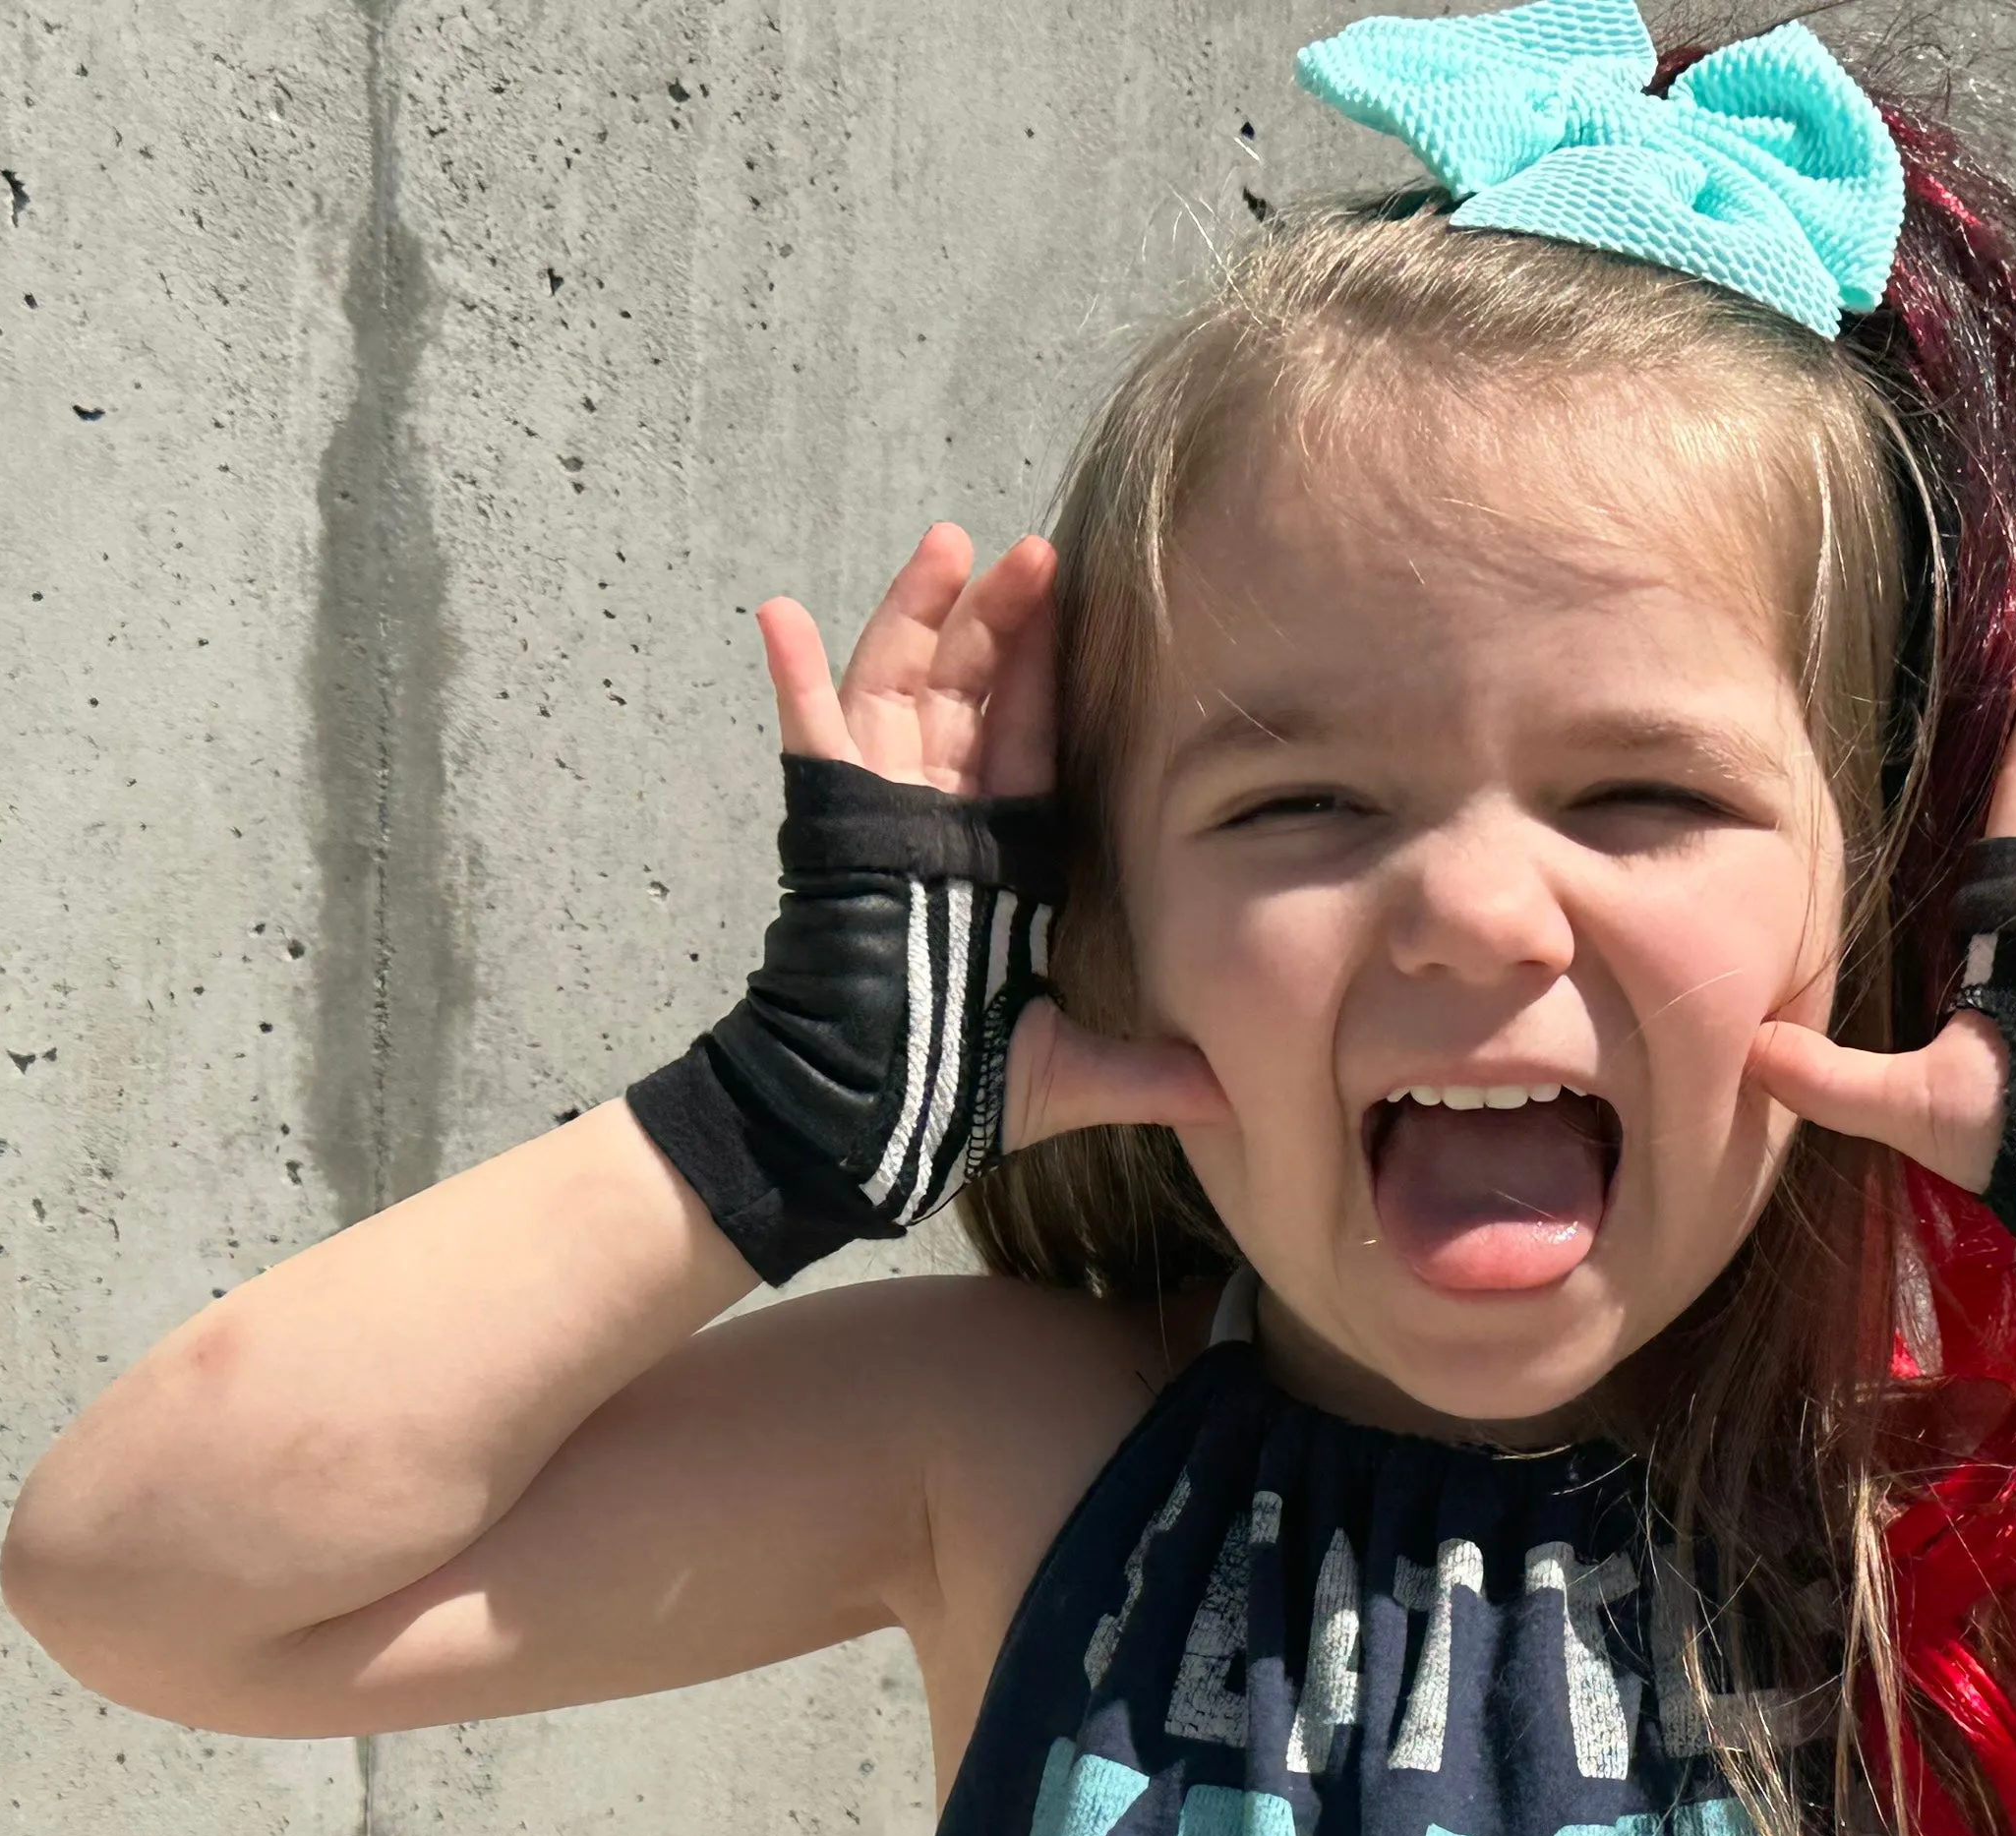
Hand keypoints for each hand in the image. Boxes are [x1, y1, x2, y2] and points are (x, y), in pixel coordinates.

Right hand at [752, 529, 1216, 1146]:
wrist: (871, 1111)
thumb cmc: (960, 1089)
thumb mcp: (1070, 1073)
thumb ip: (1148, 1074)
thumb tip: (1237, 1102)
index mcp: (1002, 855)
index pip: (1035, 744)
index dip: (1053, 675)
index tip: (1079, 606)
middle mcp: (942, 818)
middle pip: (974, 693)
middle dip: (1003, 620)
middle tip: (1037, 549)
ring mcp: (880, 810)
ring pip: (901, 688)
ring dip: (919, 615)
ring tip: (949, 544)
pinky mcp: (826, 821)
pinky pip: (806, 734)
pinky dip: (793, 674)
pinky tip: (779, 611)